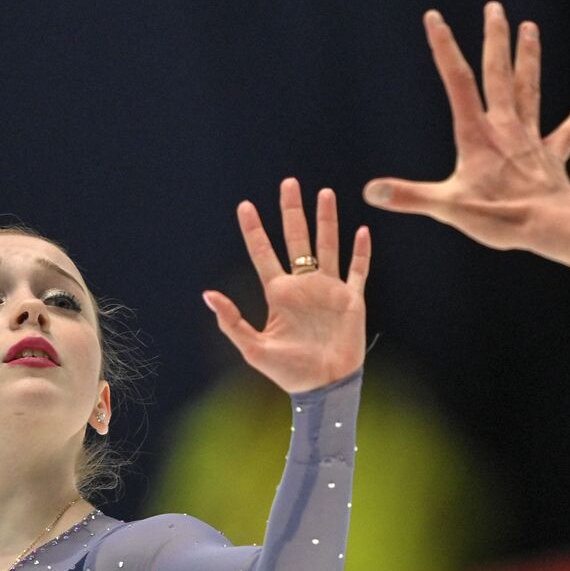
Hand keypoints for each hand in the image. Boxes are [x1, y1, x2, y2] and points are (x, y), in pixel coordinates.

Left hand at [203, 178, 369, 393]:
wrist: (324, 387)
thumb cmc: (288, 373)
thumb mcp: (253, 348)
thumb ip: (231, 321)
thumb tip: (207, 295)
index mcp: (279, 294)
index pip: (263, 253)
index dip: (254, 230)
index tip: (245, 206)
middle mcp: (304, 286)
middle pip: (297, 239)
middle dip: (292, 211)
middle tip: (289, 183)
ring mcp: (329, 290)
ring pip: (328, 246)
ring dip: (327, 220)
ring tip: (326, 193)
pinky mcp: (352, 299)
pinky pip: (358, 270)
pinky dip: (361, 252)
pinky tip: (362, 231)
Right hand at [362, 1, 569, 250]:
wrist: (553, 227)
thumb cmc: (502, 217)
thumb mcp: (448, 207)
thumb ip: (410, 197)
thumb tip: (371, 191)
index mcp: (477, 135)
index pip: (457, 82)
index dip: (444, 48)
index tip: (435, 17)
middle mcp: (505, 128)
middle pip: (499, 74)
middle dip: (495, 40)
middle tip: (494, 8)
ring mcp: (530, 140)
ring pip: (529, 90)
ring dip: (528, 59)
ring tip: (530, 29)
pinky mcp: (551, 159)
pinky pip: (563, 136)